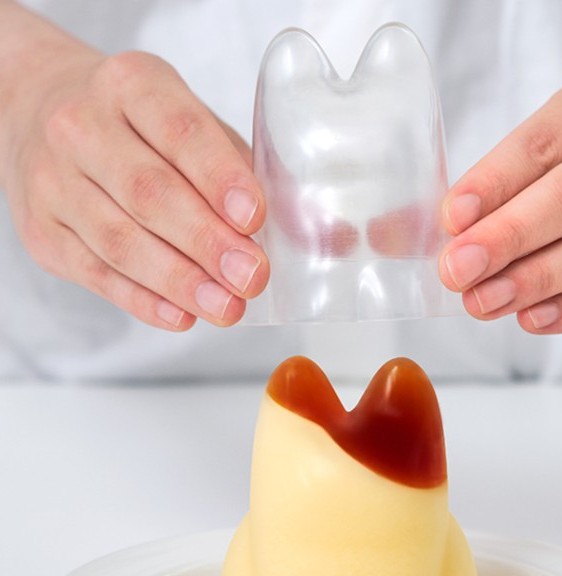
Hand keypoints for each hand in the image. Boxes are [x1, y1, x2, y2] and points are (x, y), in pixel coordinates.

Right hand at [1, 15, 267, 330]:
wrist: (42, 115)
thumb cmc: (143, 128)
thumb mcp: (196, 127)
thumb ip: (252, 175)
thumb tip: (331, 236)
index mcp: (132, 86)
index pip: (180, 130)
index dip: (219, 177)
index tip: (254, 216)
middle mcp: (82, 128)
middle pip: (148, 193)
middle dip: (206, 242)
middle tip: (252, 277)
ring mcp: (54, 183)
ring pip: (119, 241)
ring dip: (179, 282)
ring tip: (227, 308)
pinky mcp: (44, 234)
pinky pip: (96, 274)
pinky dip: (143, 300)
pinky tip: (182, 316)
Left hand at [438, 70, 561, 333]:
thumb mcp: (556, 149)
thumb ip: (480, 190)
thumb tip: (387, 236)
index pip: (544, 142)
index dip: (493, 182)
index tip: (450, 219)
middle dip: (507, 238)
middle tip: (456, 271)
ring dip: (533, 280)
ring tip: (482, 302)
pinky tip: (530, 318)